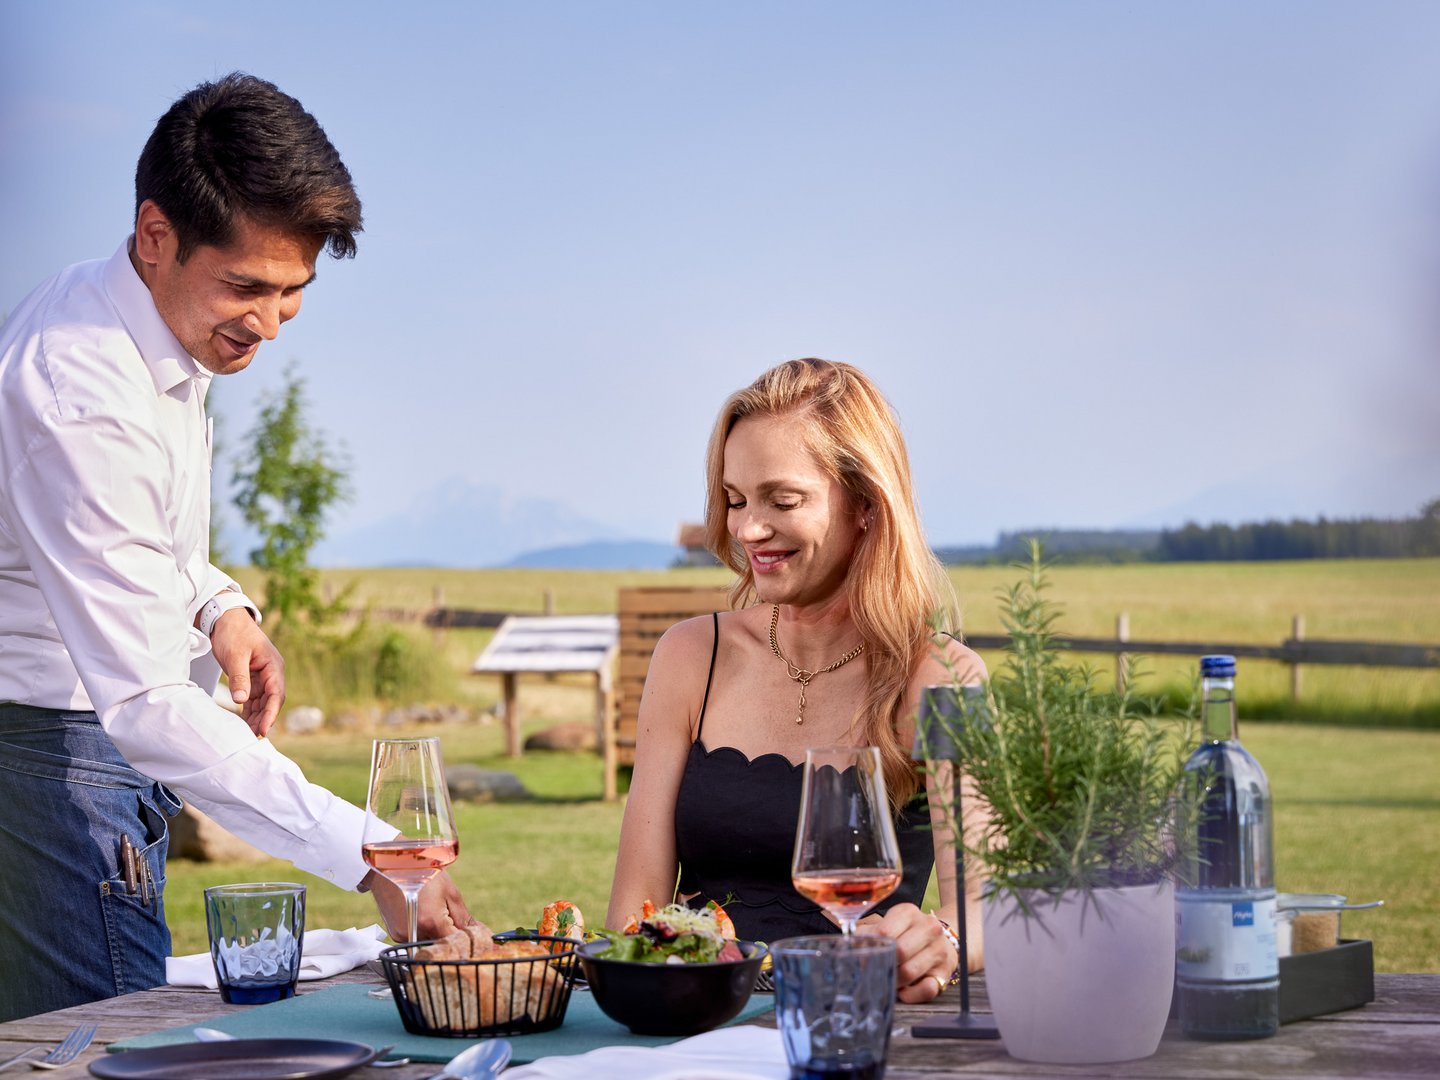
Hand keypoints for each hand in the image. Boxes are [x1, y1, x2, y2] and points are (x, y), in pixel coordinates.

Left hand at [209, 608, 284, 736]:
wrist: (226, 619)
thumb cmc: (233, 633)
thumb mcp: (235, 655)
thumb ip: (239, 678)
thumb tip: (241, 700)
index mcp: (273, 666)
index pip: (276, 694)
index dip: (271, 714)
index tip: (263, 729)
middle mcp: (271, 673)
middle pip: (271, 702)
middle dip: (263, 719)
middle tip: (252, 737)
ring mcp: (262, 677)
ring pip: (262, 702)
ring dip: (256, 717)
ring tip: (246, 734)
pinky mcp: (252, 679)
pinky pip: (253, 699)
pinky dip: (249, 711)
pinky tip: (243, 723)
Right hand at [366, 870, 478, 941]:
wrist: (391, 863)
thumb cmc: (422, 873)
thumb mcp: (450, 892)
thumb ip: (464, 918)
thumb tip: (480, 933)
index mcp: (432, 923)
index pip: (455, 944)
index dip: (464, 940)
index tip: (469, 933)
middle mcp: (414, 933)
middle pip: (440, 944)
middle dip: (448, 934)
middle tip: (448, 914)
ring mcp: (402, 935)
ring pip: (427, 941)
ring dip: (434, 932)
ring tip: (431, 909)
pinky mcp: (394, 933)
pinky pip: (414, 937)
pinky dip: (421, 929)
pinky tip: (420, 911)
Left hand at [855, 903, 957, 1002]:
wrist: (938, 941)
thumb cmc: (904, 935)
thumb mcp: (887, 927)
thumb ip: (867, 936)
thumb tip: (849, 949)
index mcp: (908, 912)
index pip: (885, 932)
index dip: (872, 949)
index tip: (865, 959)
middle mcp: (928, 927)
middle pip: (899, 951)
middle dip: (885, 965)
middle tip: (877, 972)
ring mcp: (939, 949)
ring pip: (910, 972)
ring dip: (895, 981)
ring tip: (890, 980)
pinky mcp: (946, 971)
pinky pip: (927, 990)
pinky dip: (911, 995)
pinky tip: (904, 991)